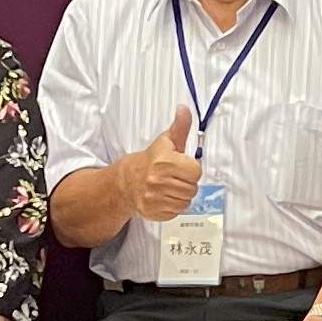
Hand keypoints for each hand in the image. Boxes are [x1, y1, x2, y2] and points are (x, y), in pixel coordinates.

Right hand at [120, 108, 201, 223]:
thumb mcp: (166, 141)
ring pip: (185, 202)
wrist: (126, 181)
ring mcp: (154, 198)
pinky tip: (164, 197)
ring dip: (181, 195)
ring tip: (170, 186)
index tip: (182, 165)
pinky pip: (175, 212)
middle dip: (187, 183)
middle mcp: (158, 180)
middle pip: (192, 188)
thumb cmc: (150, 160)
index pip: (195, 171)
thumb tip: (184, 109)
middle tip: (175, 177)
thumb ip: (180, 126)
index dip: (191, 168)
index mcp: (164, 161)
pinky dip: (173, 206)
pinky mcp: (153, 212)